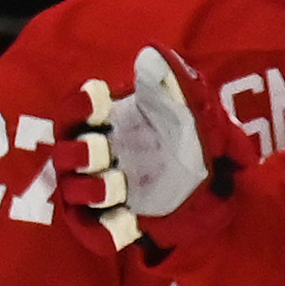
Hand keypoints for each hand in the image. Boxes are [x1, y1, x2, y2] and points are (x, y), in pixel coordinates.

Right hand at [55, 48, 235, 261]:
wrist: (219, 185)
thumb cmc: (194, 138)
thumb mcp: (194, 108)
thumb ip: (175, 82)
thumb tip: (154, 53)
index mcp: (105, 125)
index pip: (73, 111)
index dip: (80, 106)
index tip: (101, 100)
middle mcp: (94, 158)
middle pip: (65, 152)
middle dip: (79, 151)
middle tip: (102, 151)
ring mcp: (100, 192)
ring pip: (71, 191)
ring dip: (90, 188)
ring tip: (117, 185)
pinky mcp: (111, 224)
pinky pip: (93, 231)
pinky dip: (104, 229)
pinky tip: (127, 222)